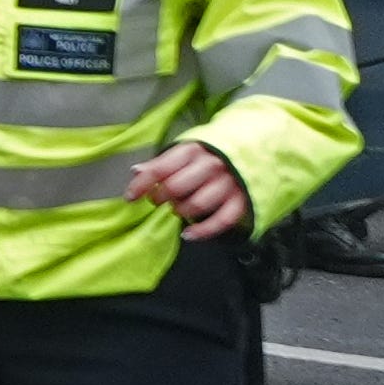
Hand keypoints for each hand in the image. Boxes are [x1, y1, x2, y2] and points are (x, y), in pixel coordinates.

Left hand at [129, 141, 251, 239]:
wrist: (252, 150)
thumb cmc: (209, 155)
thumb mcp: (185, 152)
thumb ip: (162, 163)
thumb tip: (136, 171)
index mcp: (194, 150)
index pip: (161, 169)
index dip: (142, 185)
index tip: (130, 197)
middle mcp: (212, 164)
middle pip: (176, 188)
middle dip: (161, 198)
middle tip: (158, 201)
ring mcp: (229, 182)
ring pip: (196, 205)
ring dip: (181, 212)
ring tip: (178, 209)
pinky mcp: (242, 199)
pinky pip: (221, 221)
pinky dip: (203, 231)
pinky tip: (188, 234)